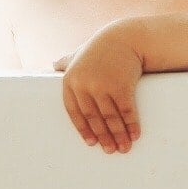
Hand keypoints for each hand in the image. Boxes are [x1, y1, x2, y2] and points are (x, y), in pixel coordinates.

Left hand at [53, 28, 142, 152]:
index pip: (74, 112)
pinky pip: (126, 111)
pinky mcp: (121, 86)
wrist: (125, 37)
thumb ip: (66, 61)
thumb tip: (52, 65)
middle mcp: (84, 86)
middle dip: (104, 137)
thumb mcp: (79, 53)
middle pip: (93, 118)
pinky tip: (135, 135)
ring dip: (119, 135)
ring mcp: (102, 86)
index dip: (84, 130)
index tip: (92, 143)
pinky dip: (131, 125)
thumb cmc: (101, 48)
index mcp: (70, 81)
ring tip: (124, 148)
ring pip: (110, 118)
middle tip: (110, 151)